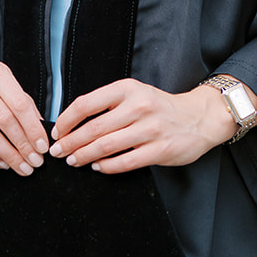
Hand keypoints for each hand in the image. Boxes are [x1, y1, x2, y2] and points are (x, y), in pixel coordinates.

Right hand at [0, 59, 48, 175]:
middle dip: (24, 145)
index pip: (19, 104)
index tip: (43, 146)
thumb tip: (42, 136)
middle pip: (5, 120)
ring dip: (10, 156)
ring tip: (22, 166)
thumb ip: (26, 108)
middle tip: (35, 161)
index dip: (34, 129)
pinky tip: (3, 163)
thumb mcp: (8, 90)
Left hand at [49, 78, 256, 173]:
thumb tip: (72, 122)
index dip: (66, 121)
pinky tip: (97, 167)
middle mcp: (138, 106)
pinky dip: (106, 167)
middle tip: (58, 152)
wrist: (199, 117)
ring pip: (106, 146)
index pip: (86, 103)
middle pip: (93, 128)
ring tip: (74, 160)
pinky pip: (125, 162)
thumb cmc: (160, 107)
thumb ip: (108, 104)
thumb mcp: (134, 94)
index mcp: (127, 89)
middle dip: (70, 143)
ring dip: (84, 156)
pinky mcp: (160, 150)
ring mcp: (150, 129)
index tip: (57, 132)